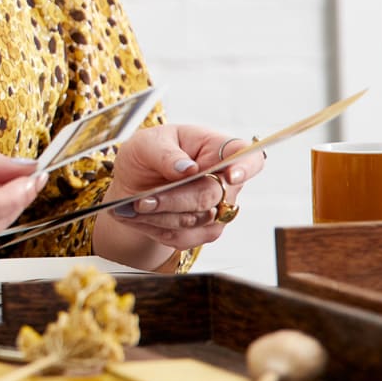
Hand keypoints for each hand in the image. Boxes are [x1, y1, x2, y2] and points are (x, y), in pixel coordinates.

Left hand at [101, 125, 265, 251]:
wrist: (134, 184)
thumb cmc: (147, 155)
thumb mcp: (146, 143)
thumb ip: (165, 153)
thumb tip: (186, 168)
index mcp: (217, 149)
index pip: (248, 157)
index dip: (245, 168)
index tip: (230, 176)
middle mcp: (225, 181)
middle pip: (212, 195)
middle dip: (173, 199)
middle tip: (143, 200)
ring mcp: (219, 209)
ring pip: (196, 220)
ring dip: (161, 216)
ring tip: (133, 208)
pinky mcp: (205, 231)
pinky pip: (184, 237)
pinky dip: (156, 228)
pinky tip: (138, 217)